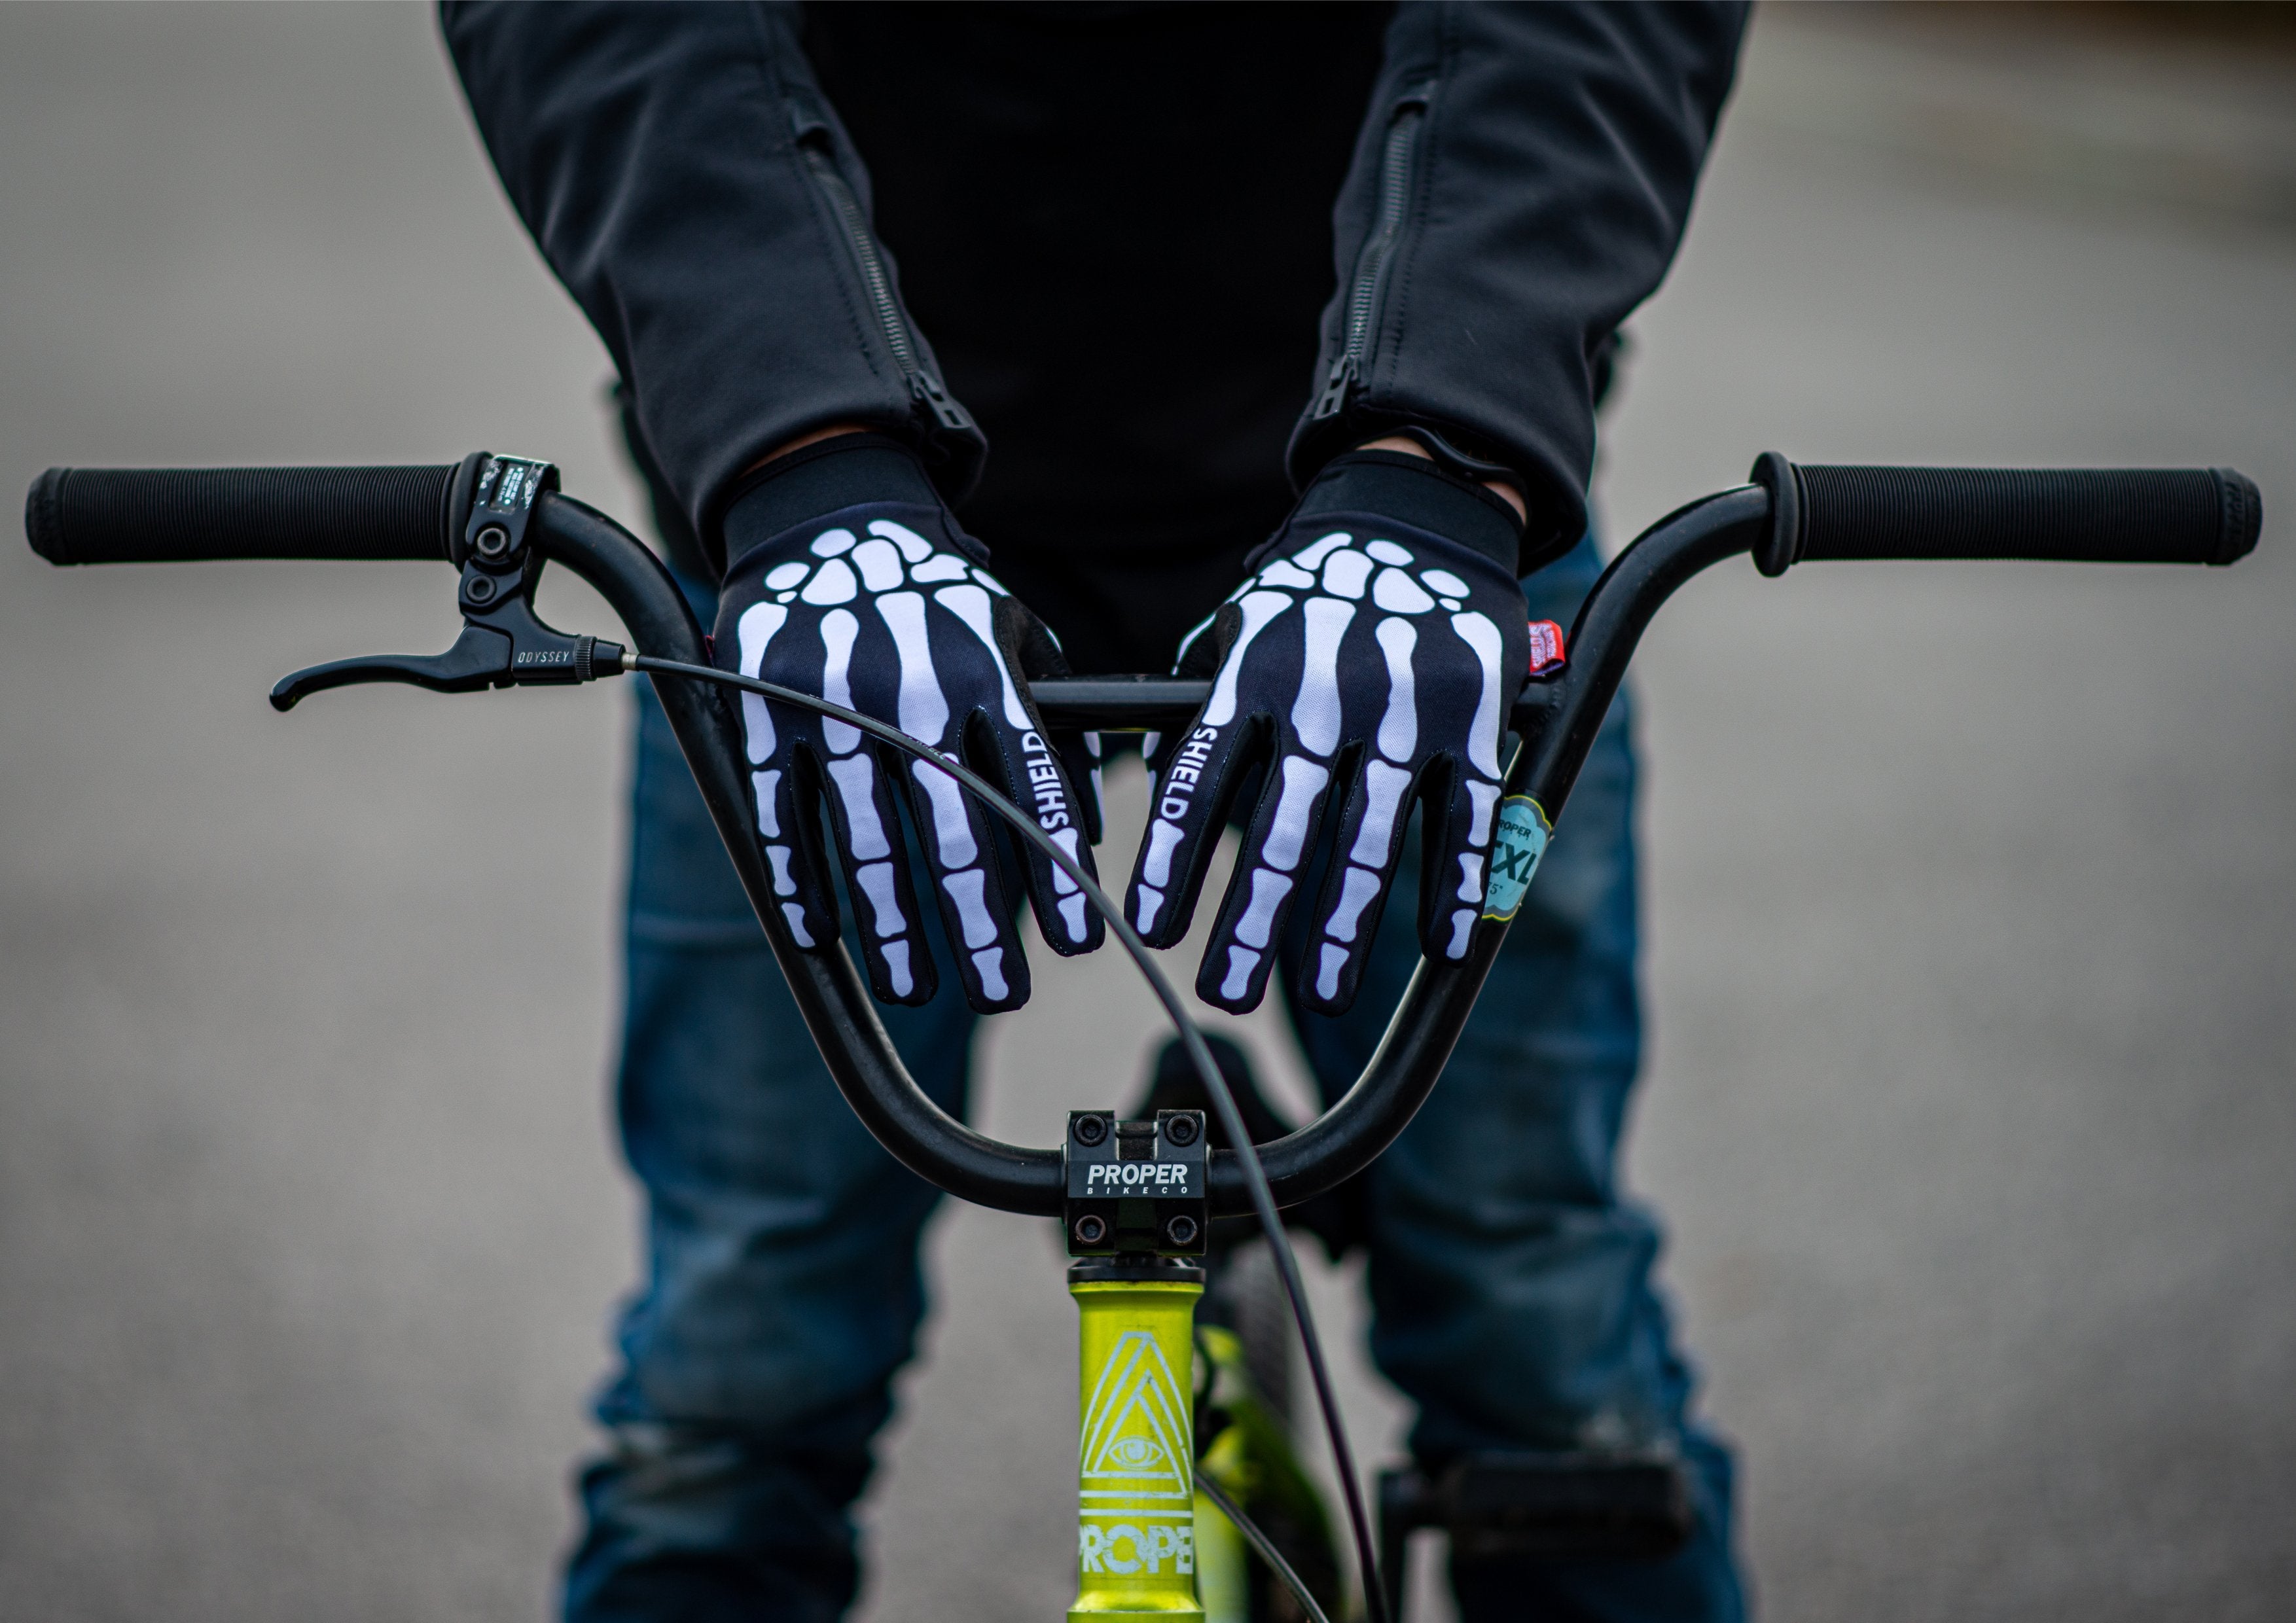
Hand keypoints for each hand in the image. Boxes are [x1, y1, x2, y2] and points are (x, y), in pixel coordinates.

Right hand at [712, 432, 1101, 1011]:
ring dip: (892, 926)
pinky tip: (822, 934)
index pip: (1033, 788)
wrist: (826, 521)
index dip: (1055, 872)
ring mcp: (831, 700)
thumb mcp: (1016, 636)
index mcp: (985, 671)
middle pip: (952, 832)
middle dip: (980, 927)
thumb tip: (1087, 832)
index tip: (1078, 942)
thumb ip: (1059, 725)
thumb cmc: (939, 602)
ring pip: (866, 838)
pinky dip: (800, 879)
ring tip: (916, 987)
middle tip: (1004, 994)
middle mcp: (911, 688)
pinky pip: (784, 813)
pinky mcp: (765, 709)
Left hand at [1125, 447, 1529, 1014]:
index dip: (1174, 859)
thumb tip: (1158, 793)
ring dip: (1344, 924)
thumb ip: (1199, 708)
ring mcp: (1406, 708)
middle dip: (1252, 921)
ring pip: (1371, 836)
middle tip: (1223, 993)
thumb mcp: (1239, 628)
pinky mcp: (1475, 718)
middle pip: (1285, 828)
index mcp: (1256, 675)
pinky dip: (1453, 884)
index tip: (1151, 928)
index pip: (1202, 780)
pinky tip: (1440, 943)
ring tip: (1320, 991)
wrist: (1421, 514)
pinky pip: (1462, 816)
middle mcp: (1327, 695)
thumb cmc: (1312, 592)